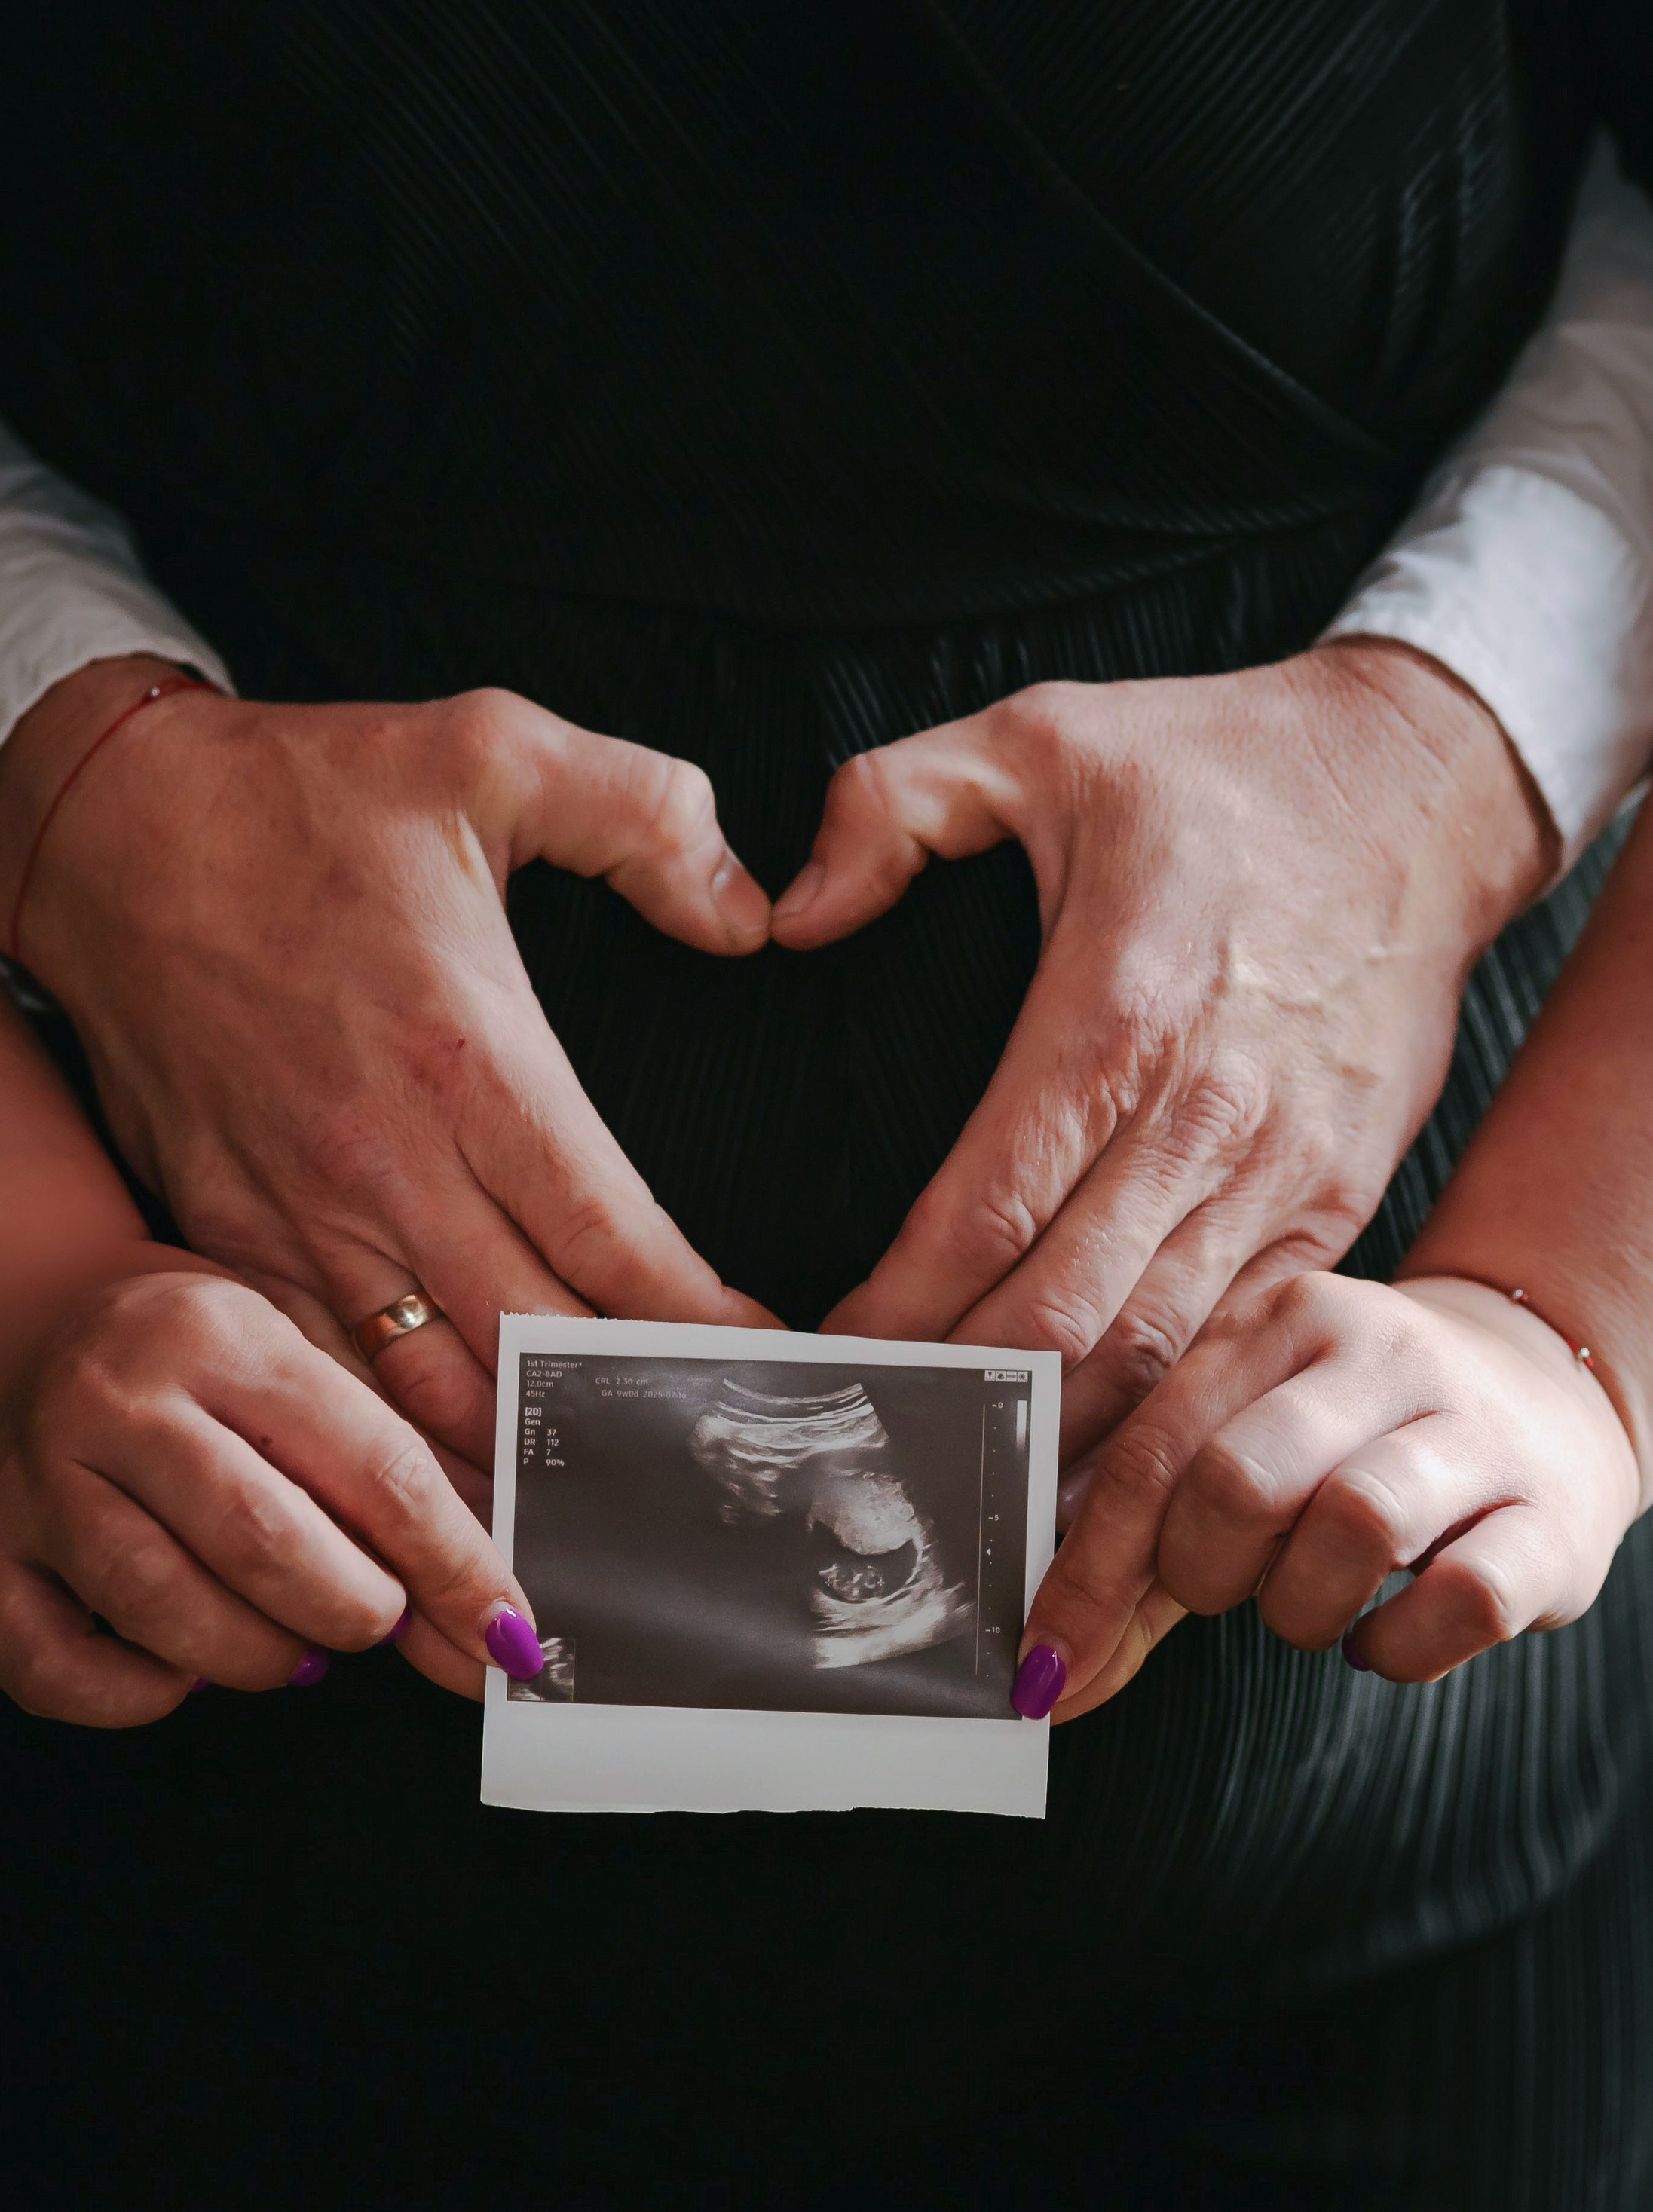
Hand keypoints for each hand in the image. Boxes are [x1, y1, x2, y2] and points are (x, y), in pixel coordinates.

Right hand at [0, 663, 776, 1471]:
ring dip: (519, 1448)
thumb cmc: (303, 795)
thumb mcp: (491, 747)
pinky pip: (326, 1371)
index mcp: (467, 1057)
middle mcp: (384, 1163)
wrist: (106, 826)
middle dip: (631, 1407)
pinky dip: (396, 1436)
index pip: (615, 1243)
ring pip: (427, 1391)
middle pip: (536, 1343)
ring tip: (601, 1485)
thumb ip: (647, 816)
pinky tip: (455, 1473)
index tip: (769, 1363)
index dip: (702, 1326)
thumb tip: (750, 916)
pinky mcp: (227, 1234)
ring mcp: (296, 1214)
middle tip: (709, 1445)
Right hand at [0, 1249, 540, 1725]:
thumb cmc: (178, 1362)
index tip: (503, 1633)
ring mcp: (33, 1482)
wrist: (6, 1325)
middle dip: (356, 1614)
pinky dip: (143, 1694)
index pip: (371, 1465)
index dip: (453, 1566)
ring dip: (261, 1658)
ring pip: (172, 1614)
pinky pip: (64, 1674)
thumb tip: (482, 1615)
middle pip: (270, 1544)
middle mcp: (116, 1399)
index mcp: (220, 1335)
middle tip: (378, 1623)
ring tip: (292, 1646)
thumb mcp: (281, 1363)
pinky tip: (180, 1664)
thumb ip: (373, 1471)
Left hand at [774, 642, 1556, 1464]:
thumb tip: (789, 916)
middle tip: (872, 1439)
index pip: (985, 1211)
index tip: (827, 1355)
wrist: (1423, 787)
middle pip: (1065, 1315)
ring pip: (1159, 1352)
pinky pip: (1238, 1337)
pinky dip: (1164, 1407)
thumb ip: (893, 806)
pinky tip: (1093, 1451)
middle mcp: (1206, 1114)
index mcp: (1116, 1013)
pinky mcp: (1336, 1195)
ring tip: (963, 1476)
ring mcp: (1284, 1169)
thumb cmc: (1216, 768)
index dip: (899, 1307)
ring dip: (1058, 1431)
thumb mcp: (1040, 735)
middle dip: (958, 1395)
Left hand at [1010, 1271, 1643, 1722]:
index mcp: (1279, 1320)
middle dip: (1199, 1575)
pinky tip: (1381, 1636)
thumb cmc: (1353, 1438)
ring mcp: (1475, 1429)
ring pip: (1353, 1527)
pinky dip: (1398, 1648)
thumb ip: (1142, 1547)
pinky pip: (1462, 1601)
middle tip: (1218, 1592)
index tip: (1043, 1662)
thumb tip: (1044, 1672)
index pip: (1152, 1448)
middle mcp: (1377, 1353)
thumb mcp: (1249, 1443)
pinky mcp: (1553, 1517)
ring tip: (1307, 1605)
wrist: (1547, 1395)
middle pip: (1240, 1480)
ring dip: (1299, 1609)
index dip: (1086, 1571)